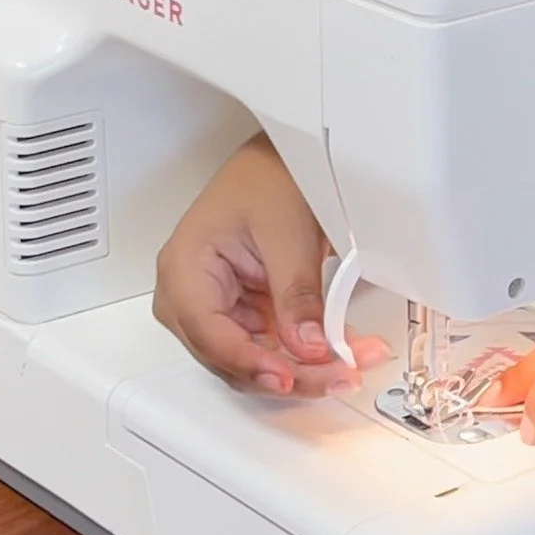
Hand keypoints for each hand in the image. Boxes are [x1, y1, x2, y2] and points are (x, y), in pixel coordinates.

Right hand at [152, 136, 391, 396]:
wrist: (281, 157)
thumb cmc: (268, 177)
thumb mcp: (288, 233)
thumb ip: (297, 294)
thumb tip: (309, 346)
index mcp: (184, 269)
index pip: (210, 335)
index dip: (251, 363)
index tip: (290, 378)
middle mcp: (191, 295)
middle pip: (233, 357)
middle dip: (290, 373)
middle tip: (340, 375)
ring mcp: (218, 306)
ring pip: (254, 358)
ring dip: (304, 367)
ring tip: (350, 364)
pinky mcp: (245, 310)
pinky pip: (271, 343)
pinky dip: (306, 351)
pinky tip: (340, 352)